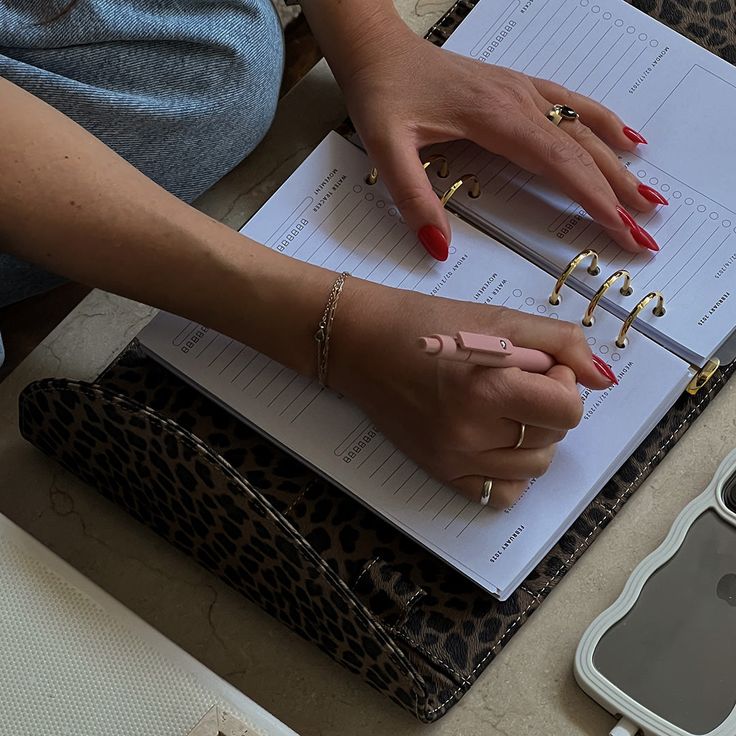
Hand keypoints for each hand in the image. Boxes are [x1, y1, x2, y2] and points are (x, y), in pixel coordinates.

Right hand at [328, 280, 615, 507]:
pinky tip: (495, 443)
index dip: (563, 383)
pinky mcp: (440, 472)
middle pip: (553, 439)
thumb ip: (559, 342)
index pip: (568, 410)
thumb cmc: (426, 323)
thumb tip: (602, 378)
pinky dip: (510, 474)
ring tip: (505, 410)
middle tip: (517, 382)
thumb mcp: (498, 319)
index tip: (540, 367)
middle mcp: (471, 432)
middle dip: (549, 407)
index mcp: (487, 388)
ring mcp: (454, 458)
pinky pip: (499, 496)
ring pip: (533, 469)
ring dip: (534, 440)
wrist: (362, 345)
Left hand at [341, 28, 666, 258]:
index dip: (593, 199)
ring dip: (619, 164)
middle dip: (618, 193)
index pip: (558, 164)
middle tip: (646, 231)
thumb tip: (440, 248)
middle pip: (582, 151)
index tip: (621, 231)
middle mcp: (518, 102)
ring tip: (649, 195)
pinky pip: (571, 105)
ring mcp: (522, 92)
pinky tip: (624, 138)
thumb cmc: (383, 96)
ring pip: (584, 129)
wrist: (378, 50)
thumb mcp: (385, 150)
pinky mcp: (516, 88)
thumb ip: (413, 199)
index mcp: (494, 119)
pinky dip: (604, 123)